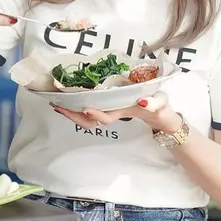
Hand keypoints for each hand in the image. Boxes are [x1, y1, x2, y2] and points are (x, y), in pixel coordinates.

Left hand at [51, 90, 182, 134]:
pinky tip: (68, 100)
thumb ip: (155, 103)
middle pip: (89, 120)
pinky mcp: (108, 105)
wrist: (162, 116)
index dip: (97, 115)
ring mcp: (110, 109)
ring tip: (58, 104)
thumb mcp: (161, 104)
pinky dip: (78, 106)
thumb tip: (143, 102)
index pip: (107, 116)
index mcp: (124, 109)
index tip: (87, 109)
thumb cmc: (161, 109)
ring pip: (87, 117)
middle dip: (74, 115)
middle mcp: (113, 111)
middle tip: (58, 106)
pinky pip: (91, 109)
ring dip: (72, 112)